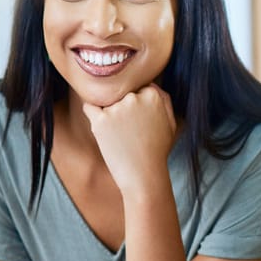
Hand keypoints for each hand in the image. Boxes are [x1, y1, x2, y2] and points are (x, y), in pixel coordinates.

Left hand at [81, 84, 175, 199]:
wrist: (143, 176)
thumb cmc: (157, 151)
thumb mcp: (171, 122)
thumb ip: (163, 99)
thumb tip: (150, 85)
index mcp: (153, 95)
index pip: (138, 89)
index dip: (137, 104)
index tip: (140, 120)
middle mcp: (134, 97)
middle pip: (122, 94)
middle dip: (123, 108)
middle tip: (130, 130)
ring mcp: (116, 108)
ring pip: (107, 102)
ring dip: (110, 114)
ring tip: (120, 136)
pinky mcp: (100, 120)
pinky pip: (89, 107)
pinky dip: (92, 114)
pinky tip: (101, 127)